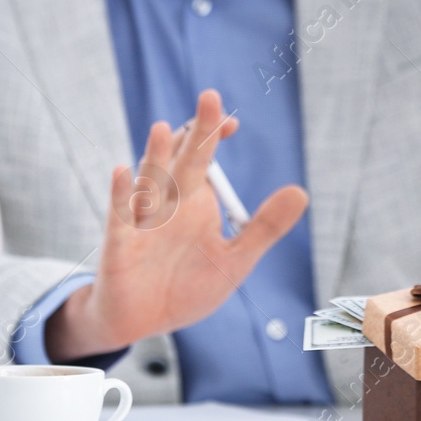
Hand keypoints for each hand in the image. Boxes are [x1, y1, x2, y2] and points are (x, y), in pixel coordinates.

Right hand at [46, 89, 309, 359]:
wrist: (145, 323)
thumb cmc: (186, 286)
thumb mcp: (234, 259)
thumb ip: (264, 227)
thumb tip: (301, 191)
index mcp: (194, 202)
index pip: (204, 157)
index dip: (215, 135)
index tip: (234, 123)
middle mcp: (167, 203)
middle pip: (182, 159)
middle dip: (196, 132)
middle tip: (211, 98)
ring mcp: (142, 221)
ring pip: (149, 181)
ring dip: (156, 156)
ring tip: (165, 130)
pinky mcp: (120, 245)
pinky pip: (119, 216)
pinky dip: (122, 194)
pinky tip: (123, 172)